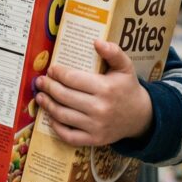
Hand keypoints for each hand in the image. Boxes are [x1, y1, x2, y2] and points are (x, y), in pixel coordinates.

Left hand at [33, 39, 152, 146]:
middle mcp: (100, 108)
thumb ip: (113, 52)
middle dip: (48, 87)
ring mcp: (96, 126)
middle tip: (40, 81)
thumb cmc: (128, 88)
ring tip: (40, 96)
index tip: (51, 69)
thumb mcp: (125, 67)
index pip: (73, 79)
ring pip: (63, 115)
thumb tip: (97, 41)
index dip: (58, 73)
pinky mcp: (94, 140)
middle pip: (64, 96)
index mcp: (106, 88)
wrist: (141, 116)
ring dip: (48, 105)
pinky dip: (56, 127)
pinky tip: (51, 117)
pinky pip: (69, 136)